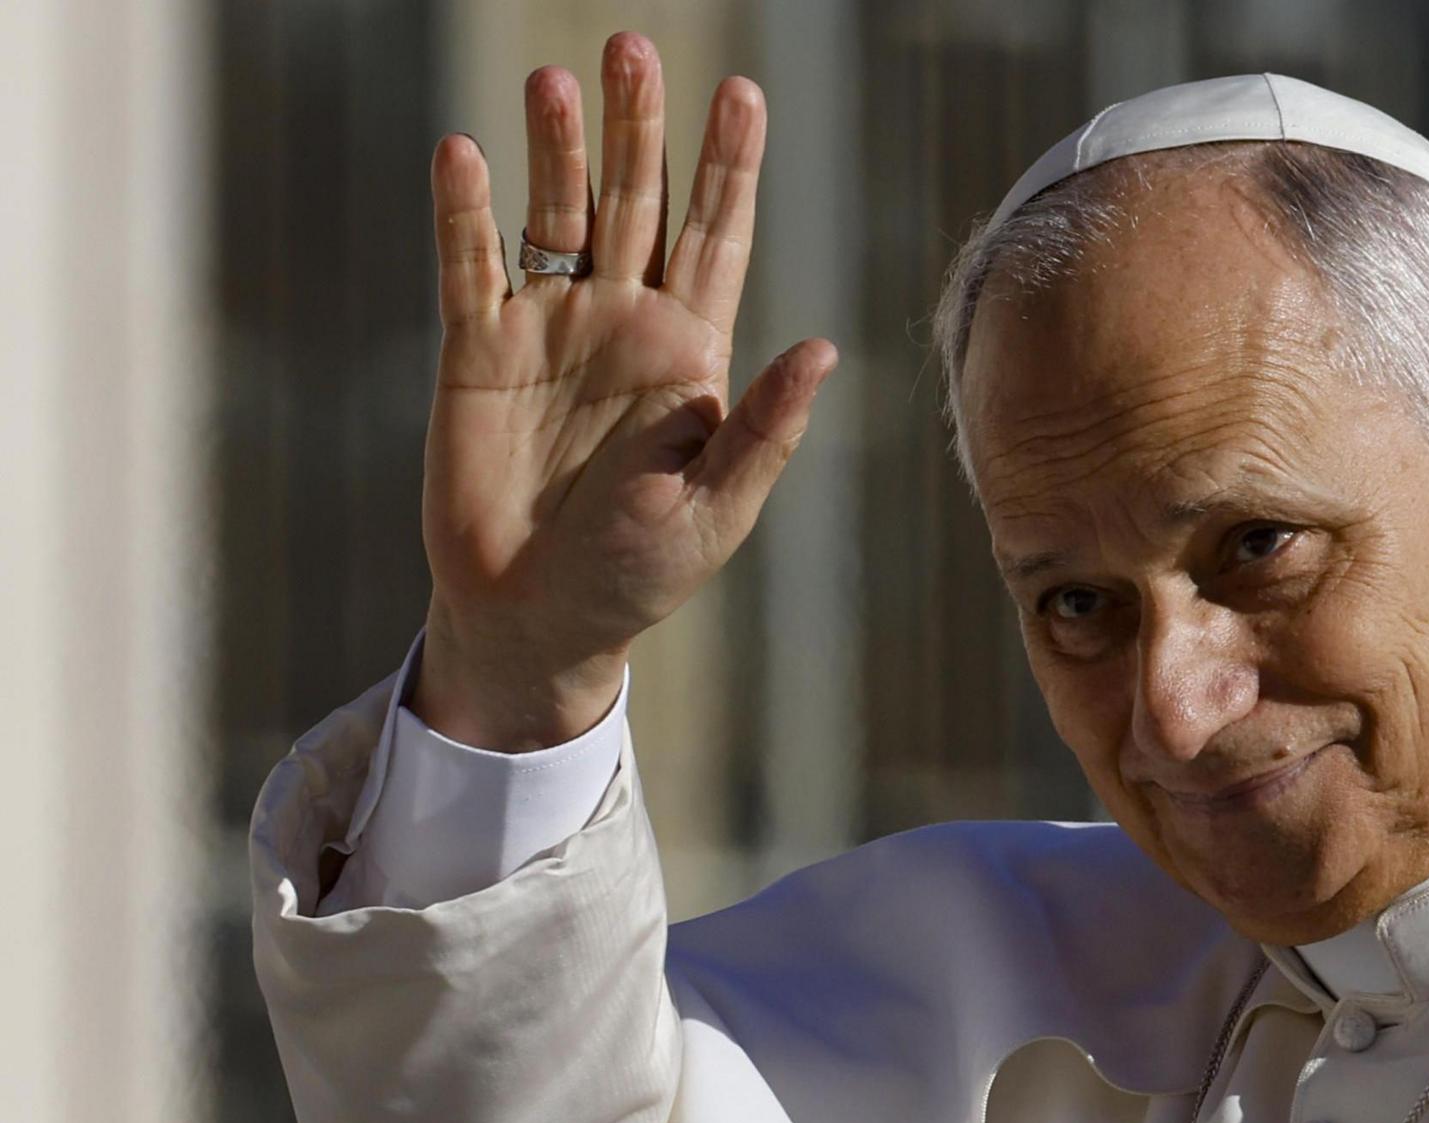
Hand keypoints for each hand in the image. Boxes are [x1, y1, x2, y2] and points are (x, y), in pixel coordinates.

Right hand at [416, 32, 836, 749]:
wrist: (537, 620)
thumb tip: (824, 349)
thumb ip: (763, 428)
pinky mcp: (477, 352)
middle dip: (641, 129)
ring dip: (558, 149)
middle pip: (637, 202)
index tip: (744, 92)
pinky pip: (472, 268)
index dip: (730, 166)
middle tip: (638, 48)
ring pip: (558, 216)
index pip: (717, 237)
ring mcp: (550, 329)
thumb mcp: (715, 510)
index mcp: (693, 353)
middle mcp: (623, 321)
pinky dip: (467, 213)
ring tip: (557, 79)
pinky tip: (465, 154)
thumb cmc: (639, 575)